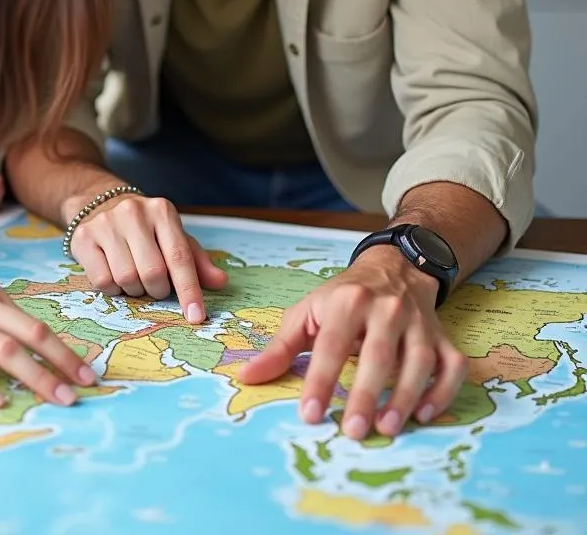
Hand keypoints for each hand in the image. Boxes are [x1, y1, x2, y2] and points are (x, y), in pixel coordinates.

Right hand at [65, 192, 226, 322]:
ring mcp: (106, 223)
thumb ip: (196, 261)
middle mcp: (133, 212)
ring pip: (126, 279)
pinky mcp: (83, 237)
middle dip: (157, 290)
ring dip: (135, 290)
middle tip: (155, 286)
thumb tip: (220, 282)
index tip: (196, 317)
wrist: (100, 203)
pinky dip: (113, 289)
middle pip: (152, 272)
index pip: (179, 257)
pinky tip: (114, 274)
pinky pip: (102, 281)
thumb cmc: (146, 229)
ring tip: (134, 277)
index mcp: (162, 211)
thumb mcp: (173, 237)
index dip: (189, 290)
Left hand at [238, 245, 467, 438]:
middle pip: (377, 354)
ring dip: (406, 397)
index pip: (330, 344)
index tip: (310, 414)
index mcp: (346, 301)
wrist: (393, 267)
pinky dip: (443, 390)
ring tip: (387, 428)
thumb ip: (280, 348)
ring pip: (418, 361)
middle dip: (365, 393)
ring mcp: (418, 323)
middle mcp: (386, 309)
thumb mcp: (307, 313)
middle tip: (353, 430)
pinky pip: (451, 365)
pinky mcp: (443, 336)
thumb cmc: (341, 298)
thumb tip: (246, 377)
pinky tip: (425, 414)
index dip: (320, 380)